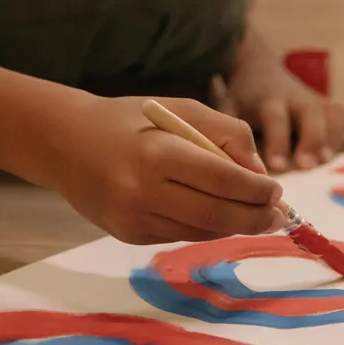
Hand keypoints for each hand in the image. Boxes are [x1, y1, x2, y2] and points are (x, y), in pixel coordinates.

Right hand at [0, 56, 285, 245]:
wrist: (64, 143)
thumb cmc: (130, 119)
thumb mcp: (179, 108)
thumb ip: (225, 132)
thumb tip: (258, 173)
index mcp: (157, 152)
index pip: (222, 180)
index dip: (257, 190)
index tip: (276, 190)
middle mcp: (142, 191)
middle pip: (217, 216)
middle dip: (255, 218)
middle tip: (278, 215)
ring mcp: (132, 219)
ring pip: (202, 232)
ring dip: (234, 226)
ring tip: (255, 215)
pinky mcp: (127, 235)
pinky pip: (180, 236)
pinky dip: (205, 227)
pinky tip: (216, 214)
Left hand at [224, 30, 343, 171]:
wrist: (258, 70)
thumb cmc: (241, 100)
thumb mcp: (227, 110)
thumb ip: (230, 134)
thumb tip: (236, 169)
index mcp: (269, 101)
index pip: (276, 117)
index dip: (277, 140)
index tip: (276, 166)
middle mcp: (297, 100)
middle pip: (311, 114)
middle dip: (311, 139)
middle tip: (307, 165)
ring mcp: (318, 102)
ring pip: (334, 113)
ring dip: (335, 136)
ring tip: (330, 160)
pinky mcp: (332, 108)